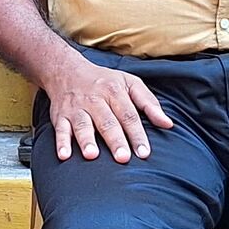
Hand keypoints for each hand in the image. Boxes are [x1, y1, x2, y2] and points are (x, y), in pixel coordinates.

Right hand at [43, 53, 174, 161]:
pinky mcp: (60, 115)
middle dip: (115, 140)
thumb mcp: (129, 83)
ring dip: (86, 140)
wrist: (67, 70)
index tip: (144, 152)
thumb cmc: (104, 81)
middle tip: (123, 158)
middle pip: (107, 121)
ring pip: (83, 124)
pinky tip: (64, 156)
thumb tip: (168, 124)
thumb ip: (149, 103)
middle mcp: (95, 100)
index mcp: (114, 91)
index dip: (137, 134)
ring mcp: (76, 107)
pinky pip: (60, 129)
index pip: (128, 115)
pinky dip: (61, 142)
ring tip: (92, 156)